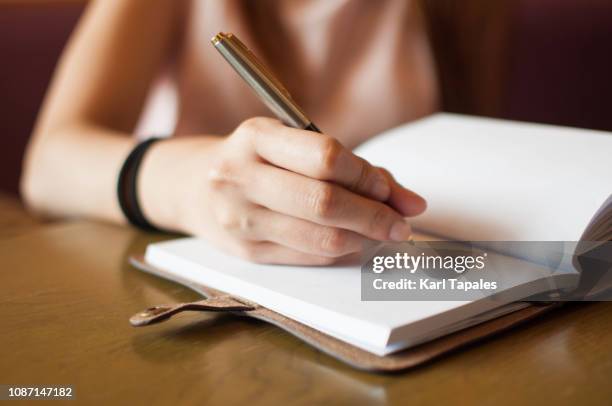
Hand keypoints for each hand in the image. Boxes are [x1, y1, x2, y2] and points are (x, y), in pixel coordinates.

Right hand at [156, 118, 425, 264]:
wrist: (194, 185)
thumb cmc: (256, 159)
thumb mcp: (292, 144)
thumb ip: (353, 166)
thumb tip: (410, 202)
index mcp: (255, 137)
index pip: (325, 158)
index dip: (366, 177)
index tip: (387, 190)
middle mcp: (241, 176)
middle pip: (324, 203)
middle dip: (375, 216)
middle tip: (401, 223)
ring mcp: (240, 218)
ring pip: (320, 238)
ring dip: (363, 239)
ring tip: (380, 233)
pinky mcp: (246, 251)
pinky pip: (309, 258)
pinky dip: (341, 252)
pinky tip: (352, 242)